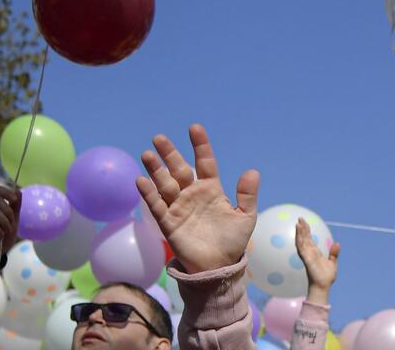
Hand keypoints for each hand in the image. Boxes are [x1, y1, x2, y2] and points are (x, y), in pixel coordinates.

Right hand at [0, 184, 20, 262]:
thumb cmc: (3, 237)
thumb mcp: (13, 221)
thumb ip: (15, 207)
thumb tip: (18, 191)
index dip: (6, 192)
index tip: (14, 200)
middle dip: (8, 212)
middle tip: (12, 225)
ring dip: (3, 221)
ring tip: (7, 232)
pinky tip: (0, 235)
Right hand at [135, 124, 260, 273]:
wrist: (219, 267)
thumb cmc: (232, 241)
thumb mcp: (245, 217)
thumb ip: (247, 195)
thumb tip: (252, 171)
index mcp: (211, 189)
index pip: (204, 162)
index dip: (200, 145)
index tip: (194, 128)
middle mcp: (192, 194)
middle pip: (178, 169)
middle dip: (169, 153)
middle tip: (159, 138)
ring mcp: (179, 207)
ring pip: (165, 184)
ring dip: (155, 170)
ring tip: (147, 155)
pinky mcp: (169, 223)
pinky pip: (157, 206)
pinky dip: (149, 194)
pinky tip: (141, 181)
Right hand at [297, 218, 339, 304]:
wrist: (323, 286)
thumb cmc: (326, 276)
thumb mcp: (332, 262)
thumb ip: (334, 253)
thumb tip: (337, 243)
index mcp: (314, 253)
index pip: (309, 239)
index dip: (306, 231)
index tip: (304, 223)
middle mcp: (309, 253)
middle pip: (304, 238)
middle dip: (302, 229)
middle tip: (300, 218)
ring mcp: (307, 256)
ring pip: (302, 242)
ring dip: (300, 233)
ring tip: (298, 224)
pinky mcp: (308, 260)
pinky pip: (303, 250)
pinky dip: (300, 243)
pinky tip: (299, 236)